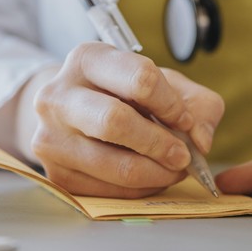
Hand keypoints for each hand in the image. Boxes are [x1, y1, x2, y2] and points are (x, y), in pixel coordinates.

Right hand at [26, 42, 223, 197]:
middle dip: (160, 143)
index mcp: (88, 59)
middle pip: (115, 121)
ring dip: (156, 173)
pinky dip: (139, 189)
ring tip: (173, 170)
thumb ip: (197, 104)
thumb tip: (200, 142)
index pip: (140, 79)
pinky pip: (107, 191)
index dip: (172, 105)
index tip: (185, 121)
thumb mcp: (163, 83)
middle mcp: (58, 96)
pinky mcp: (55, 174)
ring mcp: (50, 138)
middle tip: (183, 156)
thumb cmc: (123, 95)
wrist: (69, 114)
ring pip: (114, 165)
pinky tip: (149, 177)